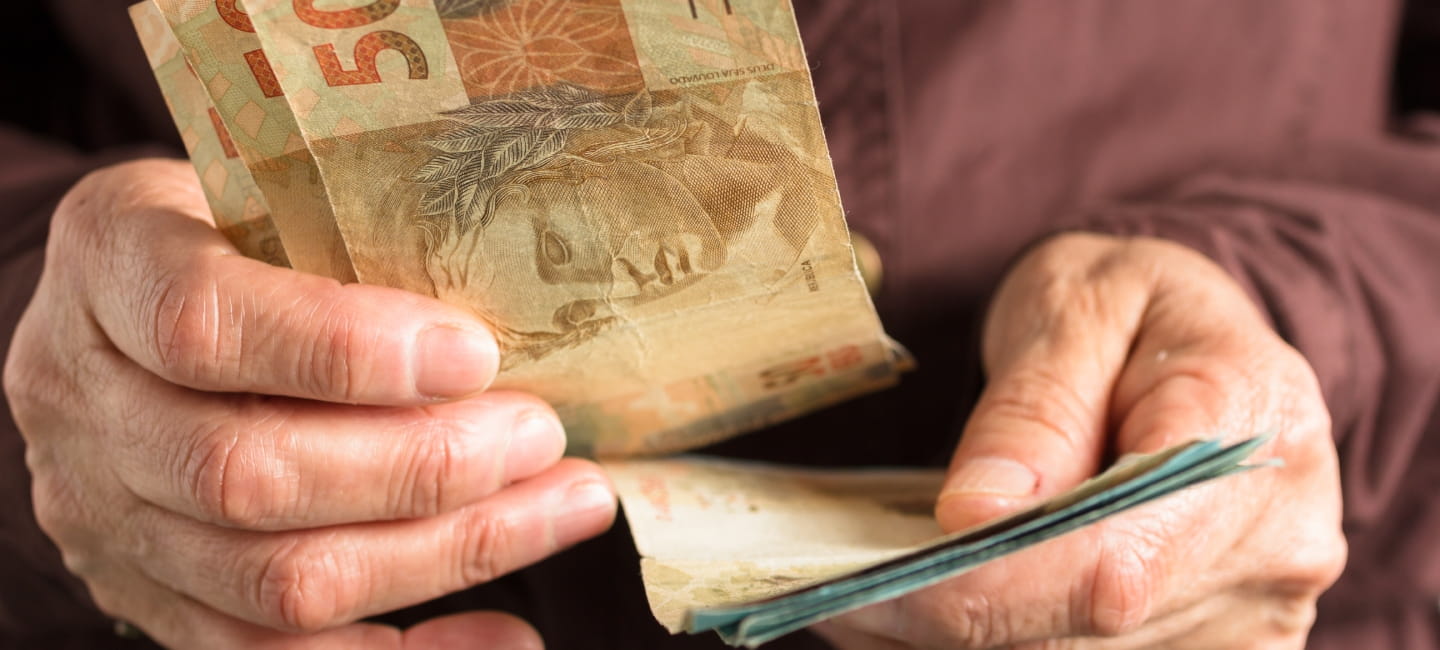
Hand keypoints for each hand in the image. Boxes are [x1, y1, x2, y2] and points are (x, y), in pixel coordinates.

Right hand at [3, 160, 616, 647]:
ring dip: (447, 553)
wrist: (121, 321)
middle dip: (424, 468)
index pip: (203, 323)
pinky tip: (507, 630)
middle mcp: (86, 405)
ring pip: (278, 582)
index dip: (343, 349)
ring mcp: (113, 520)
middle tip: (542, 435)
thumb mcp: (264, 188)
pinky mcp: (159, 601)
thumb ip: (353, 232)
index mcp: (110, 265)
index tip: (474, 354)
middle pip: (246, 475)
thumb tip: (521, 303)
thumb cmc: (233, 232)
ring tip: (563, 506)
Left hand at [812, 233, 1345, 648]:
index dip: (988, 587)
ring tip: (871, 597)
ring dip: (969, 639)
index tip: (874, 586)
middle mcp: (1277, 544)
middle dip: (953, 619)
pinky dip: (1008, 641)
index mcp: (1255, 432)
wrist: (1204, 340)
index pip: (1111, 560)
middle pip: (1095, 631)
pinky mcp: (1222, 642)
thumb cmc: (1135, 305)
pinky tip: (938, 609)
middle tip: (835, 593)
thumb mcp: (1078, 304)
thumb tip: (976, 513)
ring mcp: (1258, 611)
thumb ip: (1034, 408)